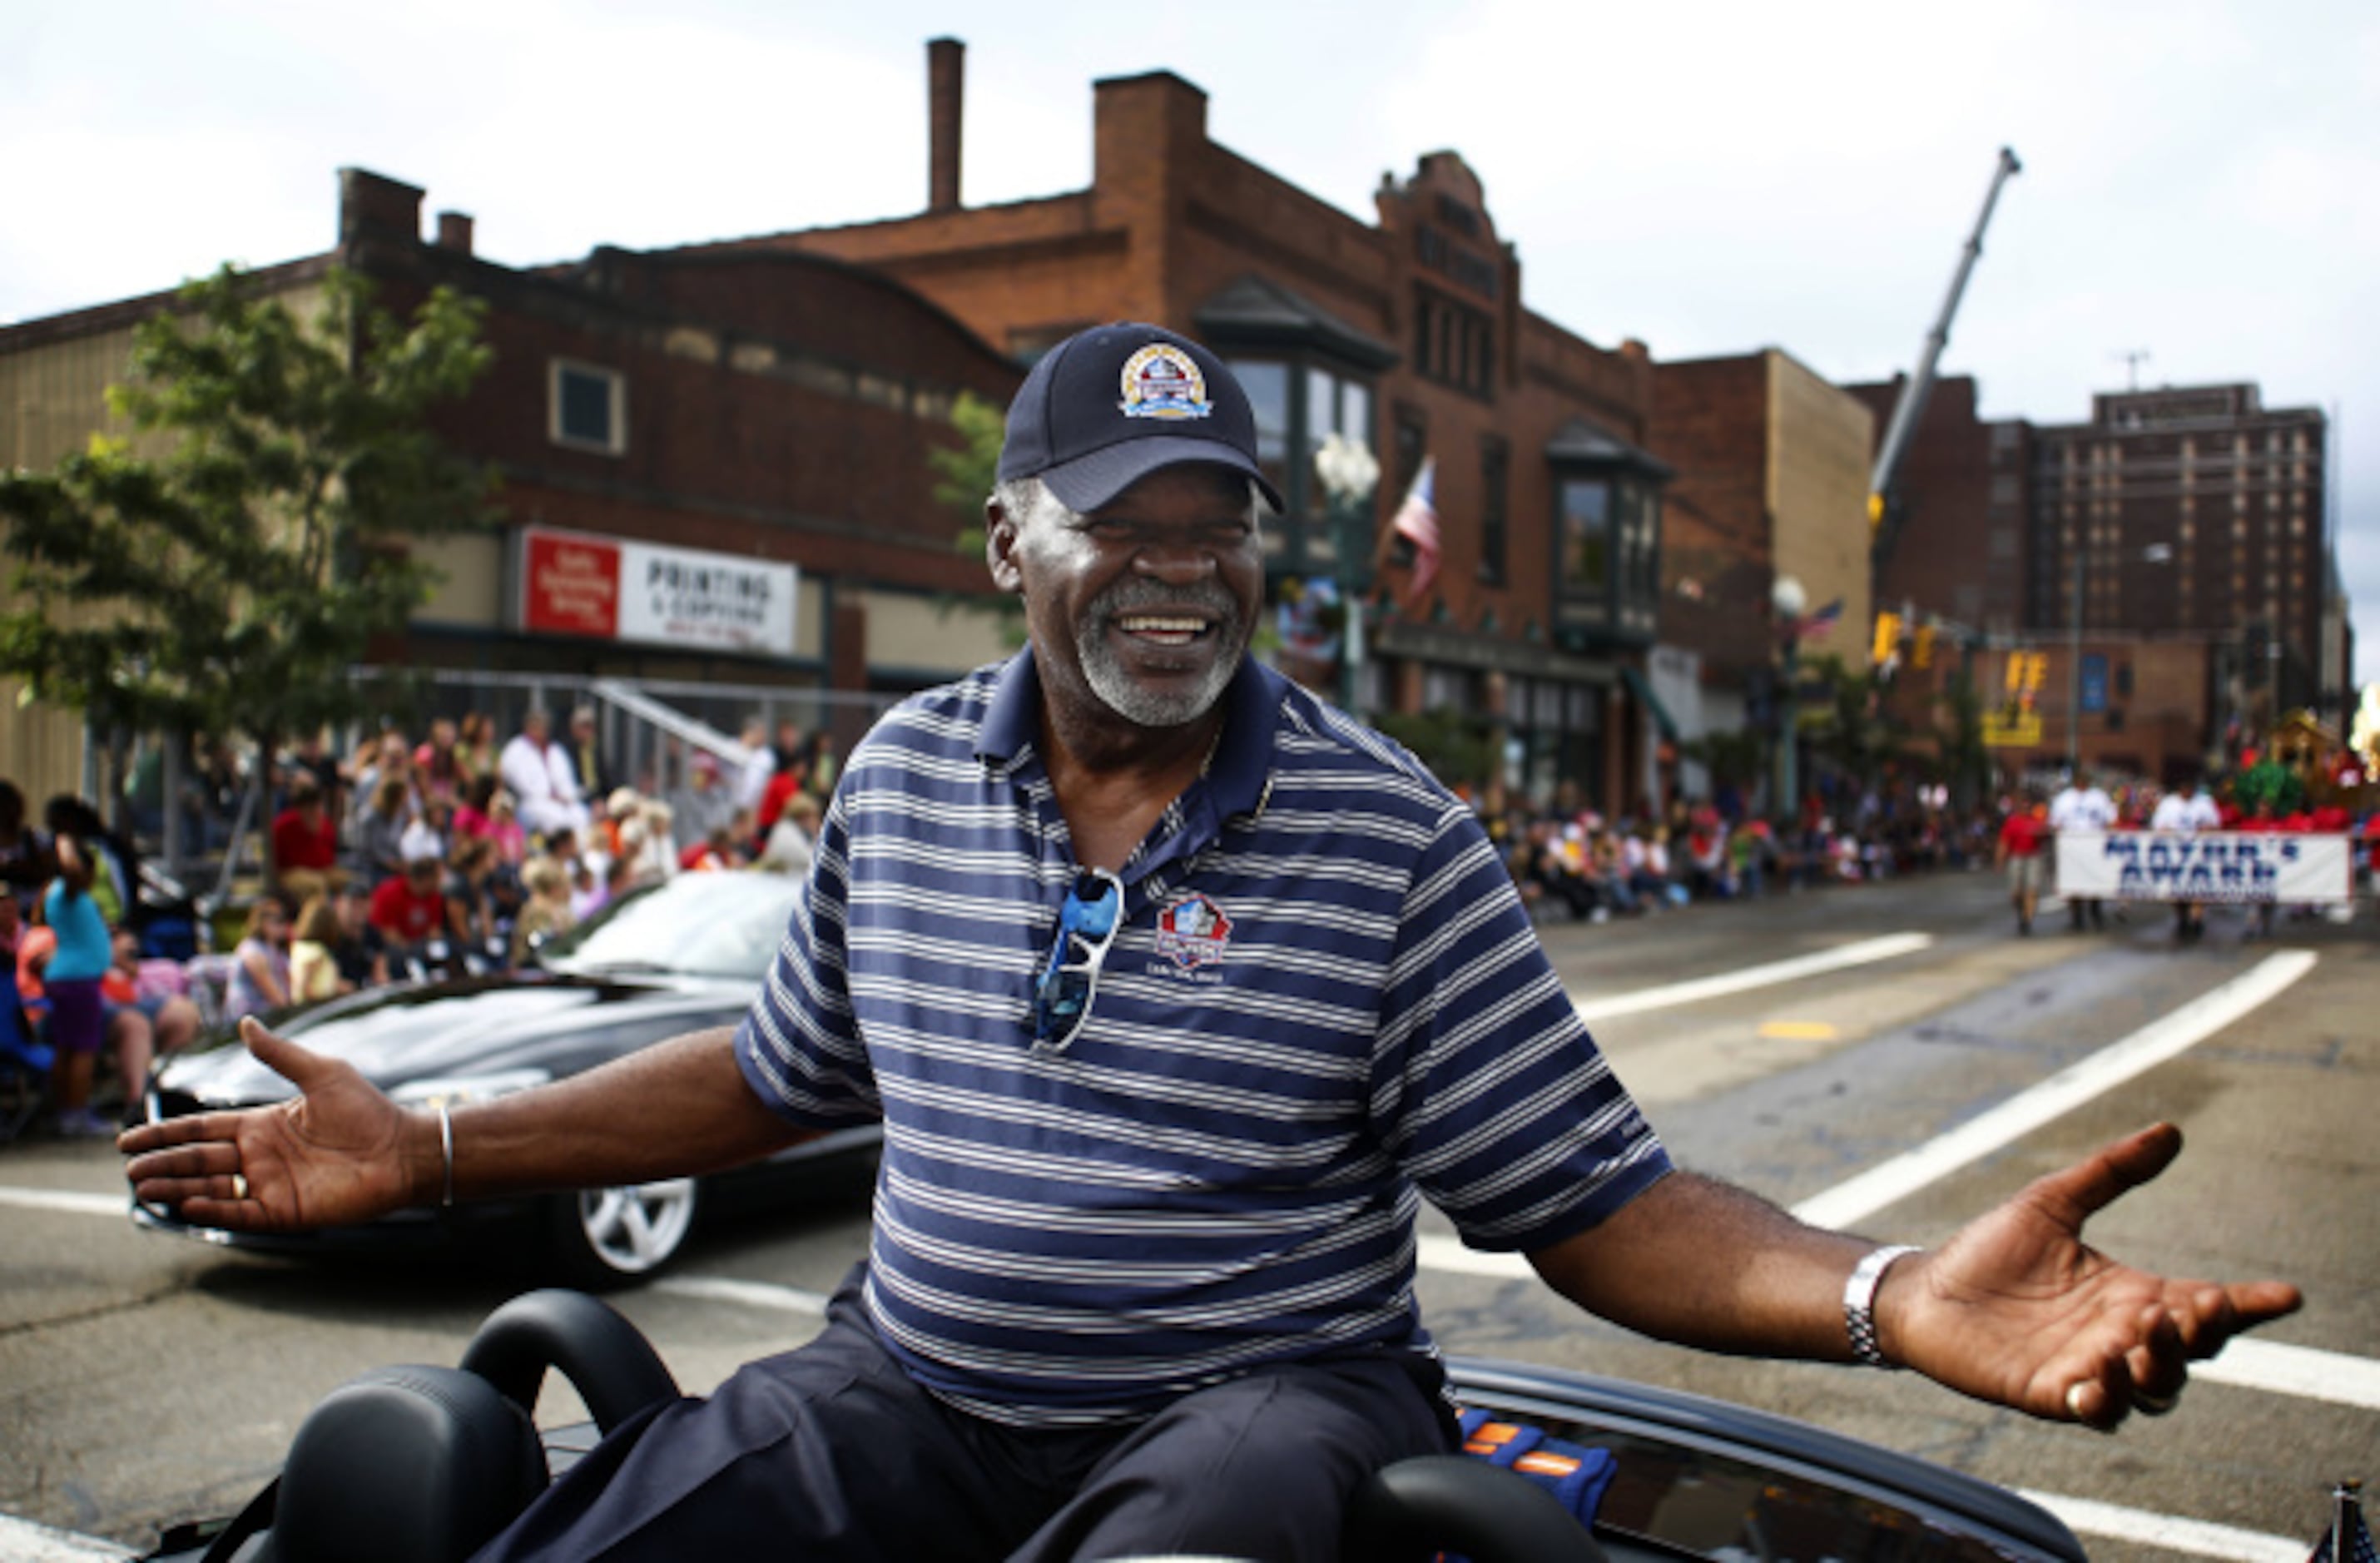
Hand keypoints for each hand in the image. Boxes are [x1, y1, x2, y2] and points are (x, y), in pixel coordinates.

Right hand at [119, 1017, 430, 1232]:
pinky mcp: (286, 1211)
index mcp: (263, 1125)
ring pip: (211, 1188)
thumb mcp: (321, 1074)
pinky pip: (240, 1212)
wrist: (404, 1150)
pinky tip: (188, 1204)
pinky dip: (213, 1208)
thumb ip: (279, 1054)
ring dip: (177, 1188)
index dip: (165, 1134)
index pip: (201, 1130)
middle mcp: (260, 1156)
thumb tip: (245, 1023)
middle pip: (198, 1160)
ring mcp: (270, 1185)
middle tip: (128, 1168)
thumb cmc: (370, 1111)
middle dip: (162, 1164)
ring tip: (144, 1187)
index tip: (128, 1138)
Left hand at [1883, 1123, 2301, 1429]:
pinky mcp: (2050, 1394)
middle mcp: (2120, 1338)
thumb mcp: (2053, 1202)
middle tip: (2197, 1305)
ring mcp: (2090, 1370)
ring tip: (2144, 1331)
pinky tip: (2097, 1379)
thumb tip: (2171, 1131)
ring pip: (2155, 1391)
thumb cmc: (1989, 1251)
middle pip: (2191, 1353)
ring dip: (2162, 1367)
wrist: (1924, 1290)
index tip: (2285, 1295)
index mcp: (2131, 1295)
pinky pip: (2096, 1412)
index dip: (2249, 1306)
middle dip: (2204, 1334)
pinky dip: (2105, 1400)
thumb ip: (2111, 1172)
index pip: (2206, 1307)